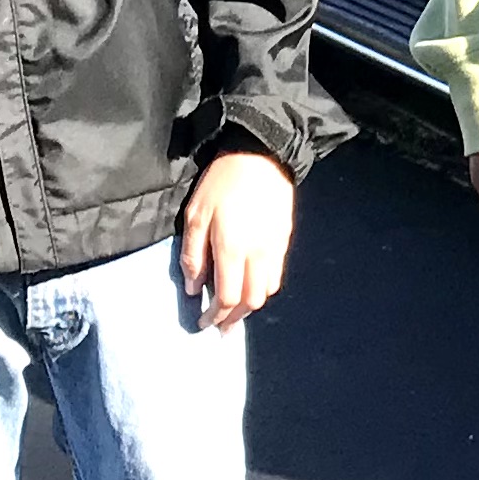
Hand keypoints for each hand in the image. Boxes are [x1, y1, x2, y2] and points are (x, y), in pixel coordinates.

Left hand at [178, 148, 298, 329]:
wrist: (261, 154)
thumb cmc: (221, 182)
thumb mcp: (196, 215)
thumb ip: (193, 255)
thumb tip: (194, 288)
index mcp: (233, 249)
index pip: (227, 298)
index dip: (215, 315)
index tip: (203, 322)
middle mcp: (258, 254)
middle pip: (251, 301)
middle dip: (235, 318)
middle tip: (220, 325)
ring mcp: (275, 247)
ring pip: (267, 290)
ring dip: (250, 304)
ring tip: (235, 307)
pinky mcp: (285, 238)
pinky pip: (276, 273)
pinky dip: (262, 286)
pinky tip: (250, 282)